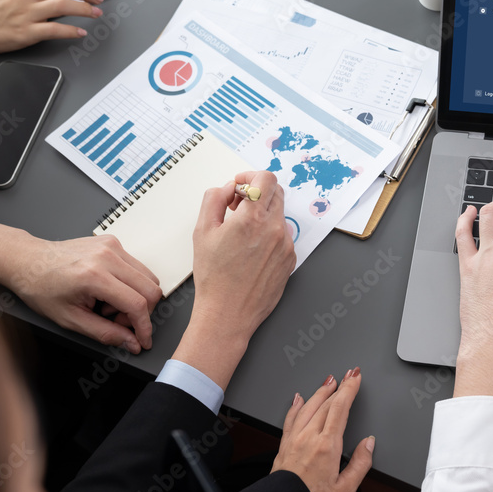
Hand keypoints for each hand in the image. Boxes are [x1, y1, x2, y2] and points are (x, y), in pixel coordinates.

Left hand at [0, 217, 160, 352]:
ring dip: (137, 298)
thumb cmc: (41, 287)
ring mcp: (112, 246)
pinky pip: (137, 267)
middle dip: (141, 313)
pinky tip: (108, 290)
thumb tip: (131, 342)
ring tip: (109, 305)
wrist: (28, 261)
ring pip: (149, 277)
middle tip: (118, 322)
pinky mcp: (113, 242)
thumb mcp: (70, 320)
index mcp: (94, 276)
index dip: (144, 327)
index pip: (137, 304)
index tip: (144, 340)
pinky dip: (130, 284)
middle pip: (151, 289)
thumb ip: (105, 333)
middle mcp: (107, 256)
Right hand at [171, 172, 295, 389]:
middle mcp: (275, 229)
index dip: (250, 176)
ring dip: (263, 215)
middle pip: (276, 193)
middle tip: (237, 207)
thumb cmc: (214, 278)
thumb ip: (214, 199)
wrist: (227, 314)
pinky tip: (251, 251)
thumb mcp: (202, 232)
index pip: (266, 178)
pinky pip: (282, 236)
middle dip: (257, 193)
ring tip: (241, 233)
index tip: (240, 185)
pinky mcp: (290, 259)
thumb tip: (228, 188)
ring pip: (279, 215)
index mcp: (253, 219)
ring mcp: (286, 245)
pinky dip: (269, 234)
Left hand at [272, 369, 373, 491]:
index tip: (355, 377)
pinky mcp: (283, 446)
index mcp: (327, 446)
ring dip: (320, 391)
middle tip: (347, 374)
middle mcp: (308, 438)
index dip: (349, 389)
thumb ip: (360, 464)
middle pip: (325, 403)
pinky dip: (296, 405)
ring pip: (307, 406)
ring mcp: (294, 440)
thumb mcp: (345, 490)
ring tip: (329, 382)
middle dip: (339, 386)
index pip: (340, 408)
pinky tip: (298, 398)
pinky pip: (290, 418)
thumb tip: (368, 444)